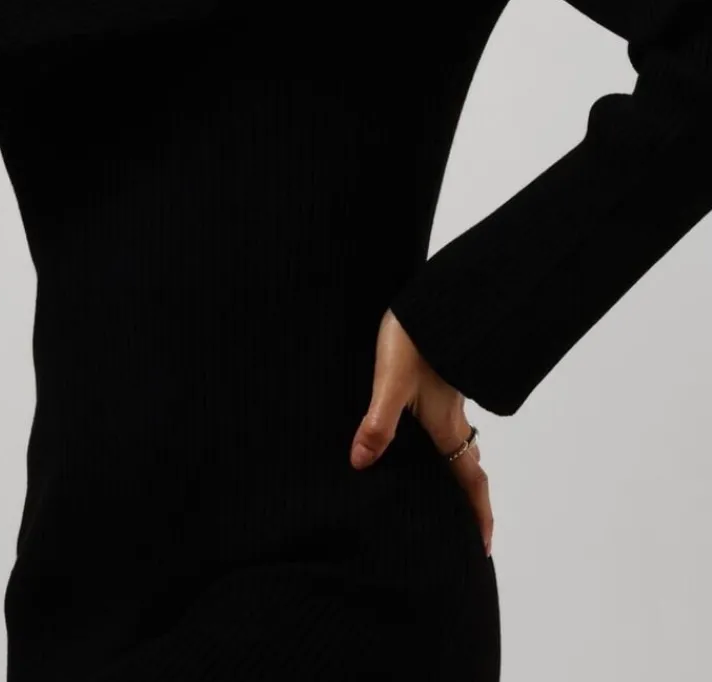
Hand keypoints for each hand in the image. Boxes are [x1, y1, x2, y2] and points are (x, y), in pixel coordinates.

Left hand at [350, 307, 493, 556]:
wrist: (434, 297)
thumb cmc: (413, 337)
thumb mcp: (391, 382)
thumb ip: (378, 423)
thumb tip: (361, 464)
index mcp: (446, 424)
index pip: (469, 478)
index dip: (477, 513)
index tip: (483, 545)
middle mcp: (453, 415)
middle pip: (468, 464)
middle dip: (469, 497)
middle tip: (465, 526)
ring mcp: (449, 396)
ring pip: (459, 440)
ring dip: (458, 467)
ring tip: (445, 488)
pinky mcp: (439, 377)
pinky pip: (448, 419)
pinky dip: (444, 439)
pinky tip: (423, 435)